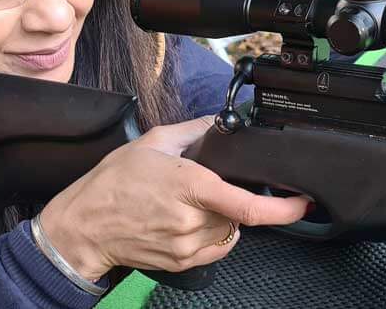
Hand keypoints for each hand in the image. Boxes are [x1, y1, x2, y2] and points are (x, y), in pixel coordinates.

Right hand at [39, 116, 309, 279]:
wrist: (84, 227)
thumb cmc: (113, 184)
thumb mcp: (154, 143)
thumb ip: (195, 130)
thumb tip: (220, 122)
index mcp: (192, 188)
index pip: (249, 206)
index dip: (283, 209)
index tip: (302, 202)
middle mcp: (194, 222)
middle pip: (239, 213)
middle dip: (234, 197)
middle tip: (209, 184)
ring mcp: (189, 246)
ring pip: (230, 230)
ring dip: (224, 215)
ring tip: (191, 202)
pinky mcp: (184, 262)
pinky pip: (218, 247)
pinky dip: (216, 232)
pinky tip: (193, 219)